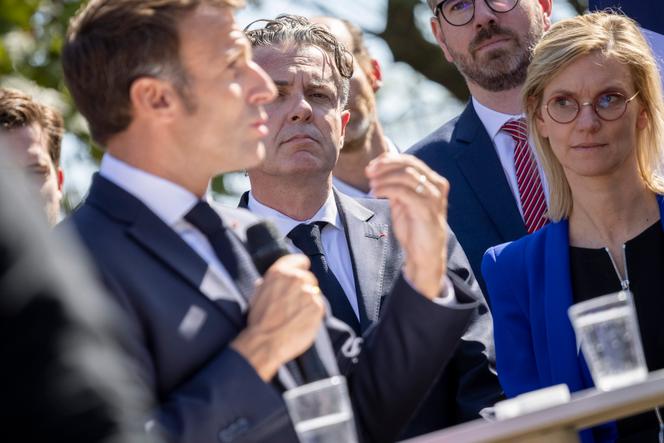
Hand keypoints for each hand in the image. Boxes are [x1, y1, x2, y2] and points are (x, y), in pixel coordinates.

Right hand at [231, 254, 324, 380]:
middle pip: (309, 278)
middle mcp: (296, 278)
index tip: (300, 274)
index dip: (300, 268)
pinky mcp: (318, 307)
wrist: (264, 342)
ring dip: (308, 302)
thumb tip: (274, 280)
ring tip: (295, 315)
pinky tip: (301, 321)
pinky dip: (313, 313)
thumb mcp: (258, 294)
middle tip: (293, 303)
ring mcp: (309, 292)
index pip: (300, 260)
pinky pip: (319, 306)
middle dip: (304, 288)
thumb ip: (270, 283)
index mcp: (280, 272)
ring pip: (314, 293)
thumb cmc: (258, 320)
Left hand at [366, 153, 448, 298]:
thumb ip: (396, 186)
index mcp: (432, 181)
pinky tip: (375, 192)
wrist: (424, 255)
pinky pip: (403, 191)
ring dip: (384, 177)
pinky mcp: (426, 209)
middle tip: (369, 171)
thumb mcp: (403, 203)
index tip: (371, 166)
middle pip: (409, 164)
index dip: (389, 159)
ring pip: (406, 175)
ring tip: (371, 184)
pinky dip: (387, 189)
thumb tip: (379, 171)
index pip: (410, 161)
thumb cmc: (414, 229)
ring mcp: (433, 197)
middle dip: (385, 165)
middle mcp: (436, 185)